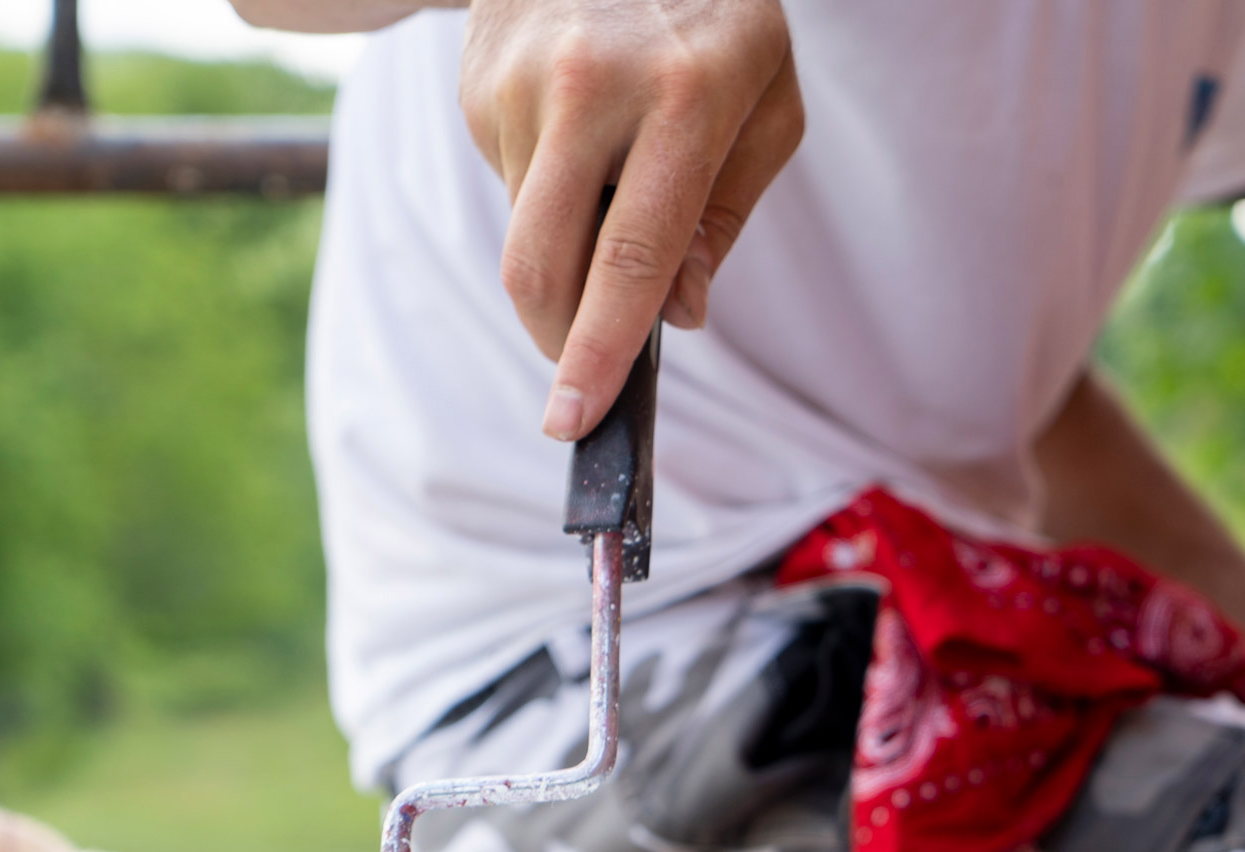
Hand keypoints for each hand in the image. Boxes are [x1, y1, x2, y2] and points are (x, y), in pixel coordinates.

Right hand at [458, 0, 802, 438]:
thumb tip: (675, 314)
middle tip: (579, 368)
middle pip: (544, 267)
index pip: (633, 257)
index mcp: (687, 98)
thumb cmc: (714, 17)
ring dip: (564, 247)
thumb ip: (725, 215)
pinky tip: (577, 128)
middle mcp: (594, 87)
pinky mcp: (479, 83)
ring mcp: (523, 82)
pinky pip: (508, 182)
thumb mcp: (765, 101)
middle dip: (559, 339)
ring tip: (611, 173)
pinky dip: (544, 188)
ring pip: (524, 234)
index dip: (600, 350)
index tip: (575, 418)